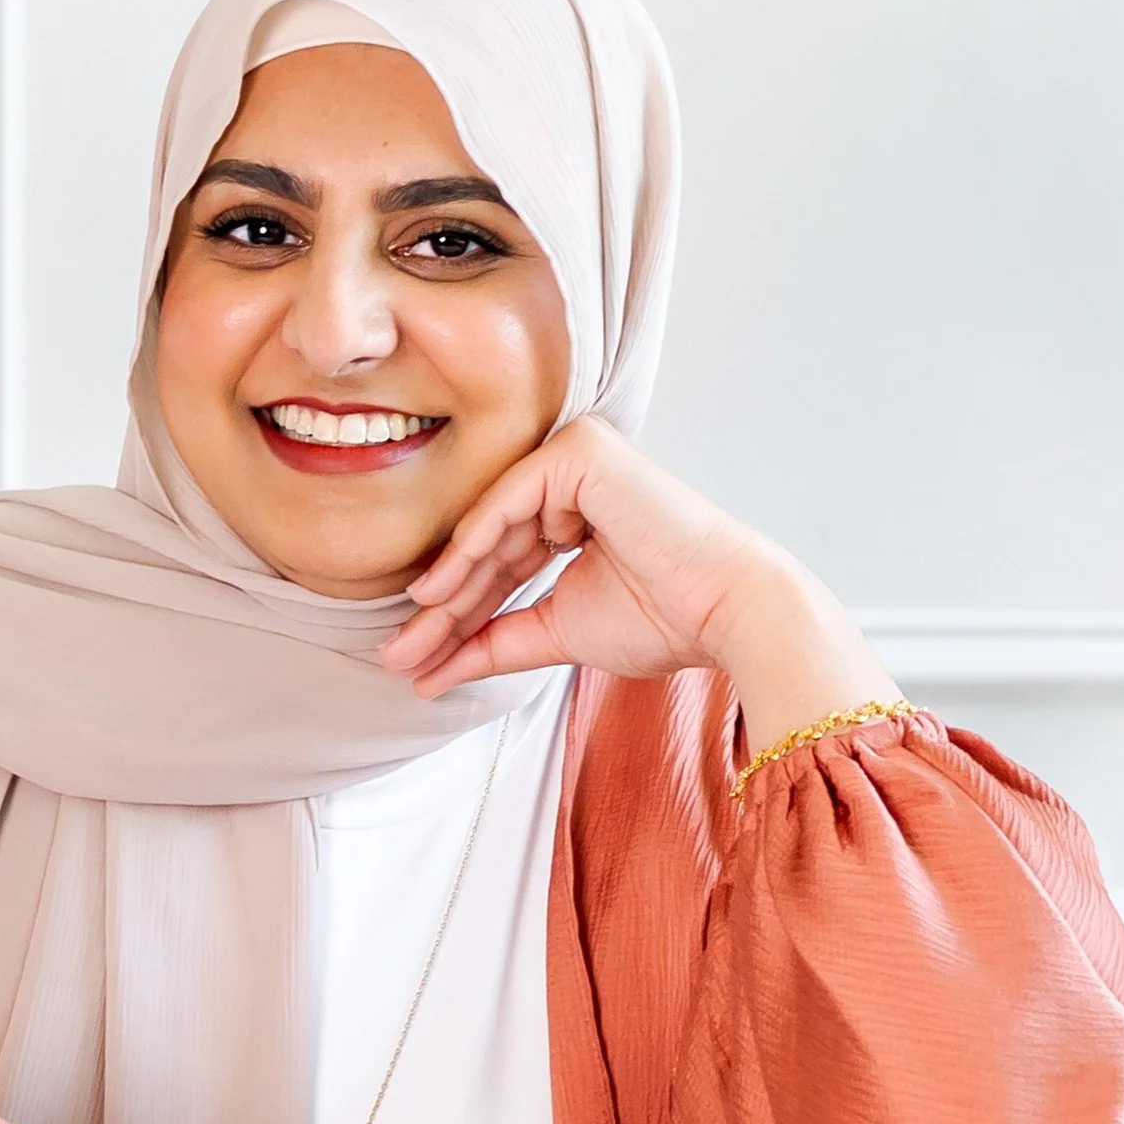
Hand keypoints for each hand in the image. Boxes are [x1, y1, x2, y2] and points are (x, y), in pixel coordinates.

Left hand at [381, 416, 901, 750]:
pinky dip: (474, 544)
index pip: (500, 561)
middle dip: (444, 607)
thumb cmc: (663, 619)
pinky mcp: (582, 451)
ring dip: (450, 585)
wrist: (725, 613)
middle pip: (489, 544)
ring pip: (492, 523)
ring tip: (413, 635)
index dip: (458, 612)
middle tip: (398, 655)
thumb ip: (495, 642)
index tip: (414, 659)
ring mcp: (577, 455)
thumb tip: (427, 672)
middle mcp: (572, 475)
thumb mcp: (557, 631)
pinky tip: (439, 589)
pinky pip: (509, 498)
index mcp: (573, 511)